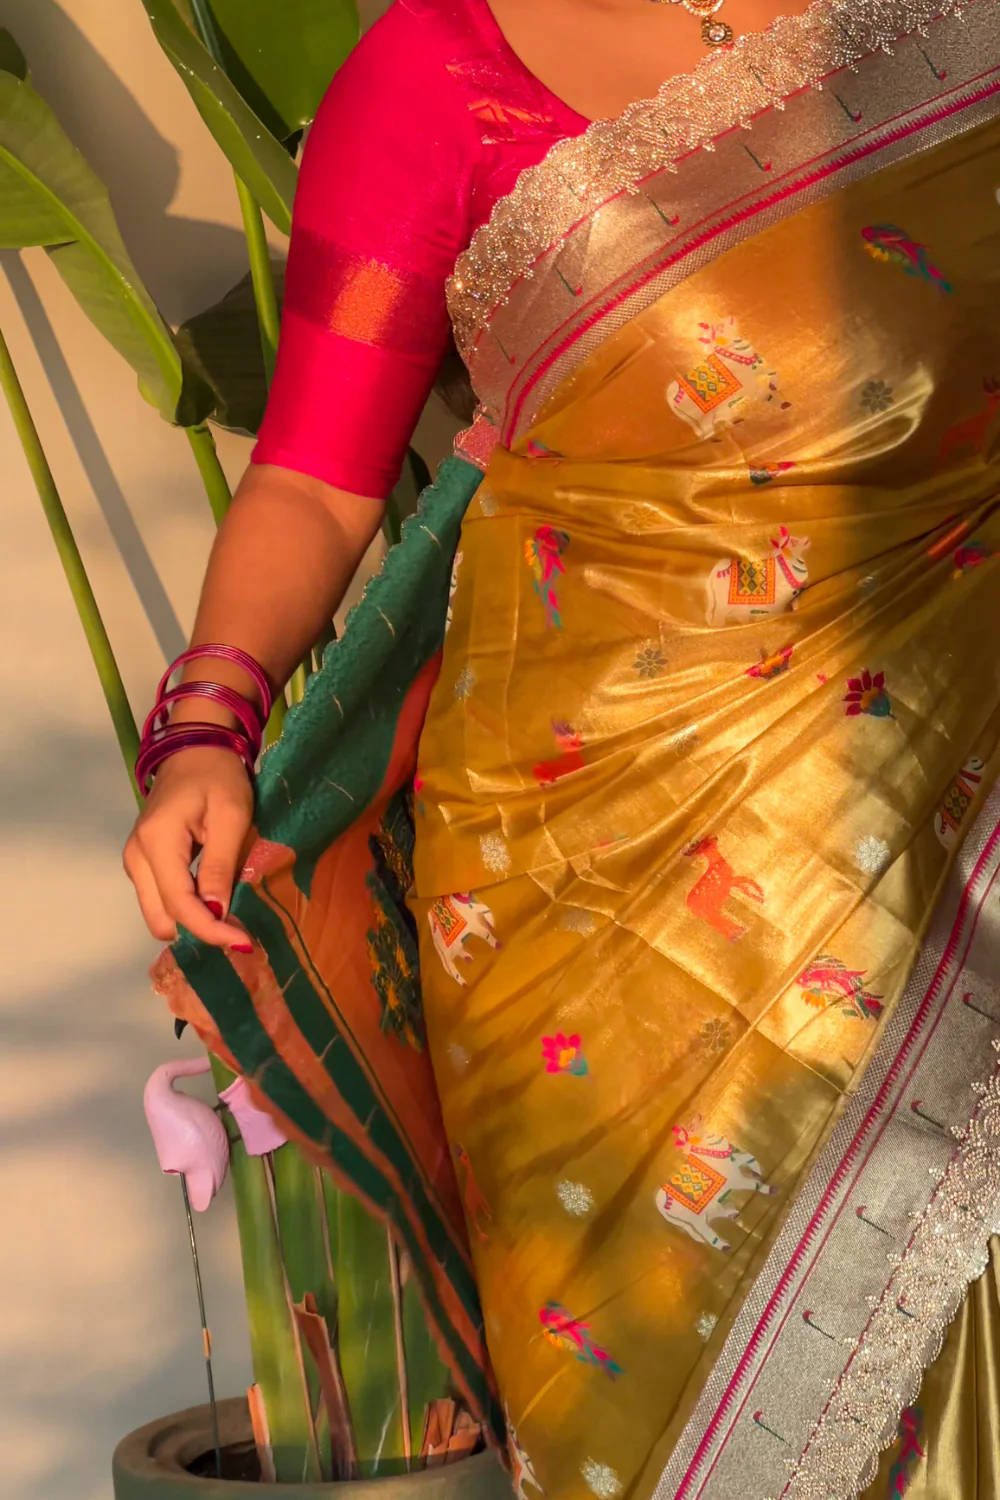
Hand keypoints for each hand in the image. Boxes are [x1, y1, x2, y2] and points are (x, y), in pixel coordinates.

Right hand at [123, 746, 254, 947]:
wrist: (195, 747)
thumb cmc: (218, 775)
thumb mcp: (230, 817)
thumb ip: (219, 866)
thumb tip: (217, 914)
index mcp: (157, 843)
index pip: (180, 905)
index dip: (210, 930)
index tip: (244, 942)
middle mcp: (136, 857)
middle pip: (161, 918)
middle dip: (198, 931)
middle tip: (239, 929)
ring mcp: (135, 860)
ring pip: (158, 913)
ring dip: (192, 922)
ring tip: (231, 918)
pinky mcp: (143, 861)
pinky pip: (160, 898)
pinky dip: (186, 908)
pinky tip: (214, 902)